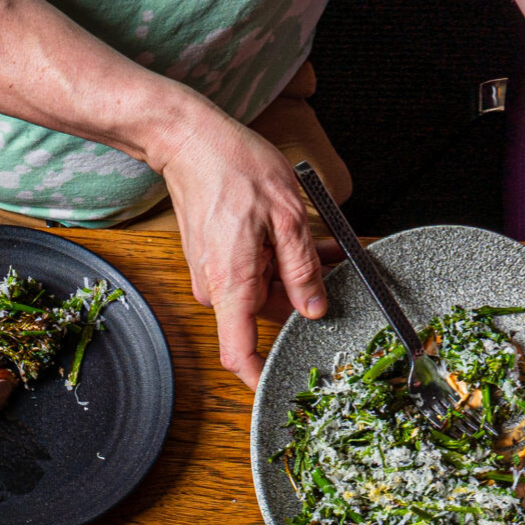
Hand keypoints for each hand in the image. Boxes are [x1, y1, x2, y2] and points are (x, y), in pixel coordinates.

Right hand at [146, 96, 328, 387]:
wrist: (188, 141)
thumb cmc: (232, 167)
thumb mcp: (287, 215)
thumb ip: (302, 268)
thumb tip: (314, 308)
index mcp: (232, 283)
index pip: (238, 352)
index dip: (259, 376)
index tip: (281, 384)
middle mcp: (216, 287)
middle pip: (265, 314)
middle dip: (301, 296)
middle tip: (336, 266)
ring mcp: (212, 274)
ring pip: (262, 290)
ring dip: (292, 272)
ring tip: (319, 240)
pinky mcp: (213, 260)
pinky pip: (251, 273)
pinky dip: (275, 258)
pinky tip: (293, 234)